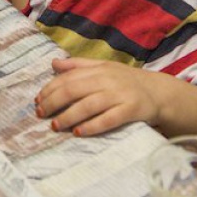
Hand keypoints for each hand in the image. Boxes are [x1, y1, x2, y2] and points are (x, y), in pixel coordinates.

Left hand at [35, 56, 171, 136]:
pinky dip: (92, 126)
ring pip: (88, 105)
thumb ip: (78, 66)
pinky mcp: (131, 110)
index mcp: (98, 69)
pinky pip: (108, 119)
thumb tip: (53, 63)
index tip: (37, 101)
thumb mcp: (103, 67)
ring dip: (68, 116)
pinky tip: (79, 132)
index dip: (50, 89)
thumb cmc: (126, 81)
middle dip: (53, 103)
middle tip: (41, 114)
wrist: (159, 92)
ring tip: (55, 126)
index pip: (68, 77)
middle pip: (74, 90)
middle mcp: (107, 80)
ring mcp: (119, 95)